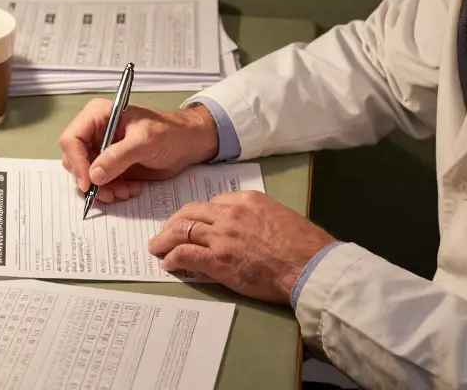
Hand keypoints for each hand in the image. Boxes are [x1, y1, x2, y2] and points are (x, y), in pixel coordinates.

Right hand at [58, 101, 218, 202]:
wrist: (187, 144)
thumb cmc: (170, 133)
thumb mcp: (145, 142)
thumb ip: (118, 157)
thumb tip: (94, 175)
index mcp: (99, 115)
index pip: (72, 139)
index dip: (76, 162)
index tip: (89, 183)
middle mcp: (95, 132)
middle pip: (74, 160)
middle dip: (91, 180)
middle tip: (110, 192)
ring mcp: (101, 150)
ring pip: (86, 176)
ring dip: (103, 189)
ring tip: (126, 191)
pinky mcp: (110, 166)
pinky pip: (100, 184)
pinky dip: (112, 191)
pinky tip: (131, 188)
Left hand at [148, 191, 335, 304]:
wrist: (309, 266)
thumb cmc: (304, 245)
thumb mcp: (279, 216)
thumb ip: (257, 217)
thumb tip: (244, 228)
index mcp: (246, 200)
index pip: (212, 203)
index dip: (199, 215)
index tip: (193, 223)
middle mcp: (230, 214)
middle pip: (190, 212)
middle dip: (174, 222)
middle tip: (166, 232)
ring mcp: (222, 237)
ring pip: (183, 230)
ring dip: (165, 239)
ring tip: (156, 246)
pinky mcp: (219, 260)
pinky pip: (186, 254)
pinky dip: (172, 257)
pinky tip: (167, 263)